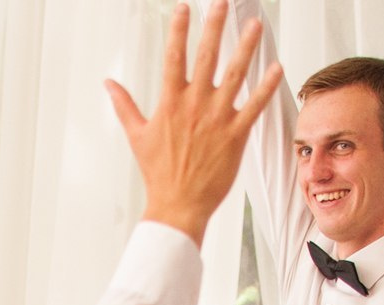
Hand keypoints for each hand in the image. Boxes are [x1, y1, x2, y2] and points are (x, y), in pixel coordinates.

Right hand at [106, 2, 282, 244]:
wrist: (178, 205)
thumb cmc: (158, 173)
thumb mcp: (137, 135)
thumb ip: (124, 105)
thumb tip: (107, 84)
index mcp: (170, 102)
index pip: (174, 56)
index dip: (179, 29)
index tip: (184, 7)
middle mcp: (195, 105)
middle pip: (206, 56)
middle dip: (214, 26)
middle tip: (221, 2)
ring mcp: (217, 119)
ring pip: (235, 75)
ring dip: (246, 48)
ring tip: (255, 25)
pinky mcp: (236, 135)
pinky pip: (254, 105)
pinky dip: (265, 86)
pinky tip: (276, 67)